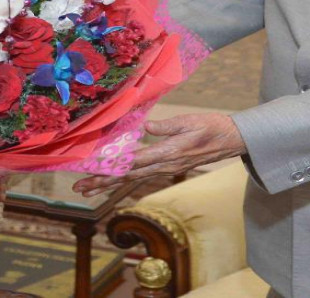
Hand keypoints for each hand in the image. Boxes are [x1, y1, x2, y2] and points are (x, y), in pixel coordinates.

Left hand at [72, 112, 244, 196]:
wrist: (230, 140)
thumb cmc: (211, 127)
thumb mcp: (189, 121)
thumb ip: (167, 126)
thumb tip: (146, 125)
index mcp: (169, 153)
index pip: (135, 162)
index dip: (112, 167)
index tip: (94, 171)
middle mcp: (164, 165)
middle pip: (127, 176)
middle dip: (102, 182)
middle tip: (79, 188)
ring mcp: (166, 169)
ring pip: (131, 178)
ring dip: (108, 184)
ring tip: (87, 189)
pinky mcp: (167, 168)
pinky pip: (140, 176)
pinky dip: (122, 179)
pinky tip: (111, 182)